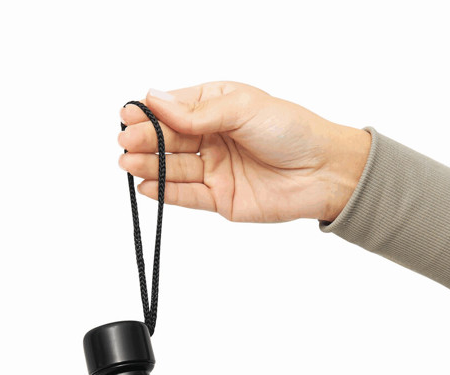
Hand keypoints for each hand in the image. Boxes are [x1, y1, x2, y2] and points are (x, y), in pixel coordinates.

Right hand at [117, 81, 371, 222]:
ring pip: (174, 168)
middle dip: (146, 140)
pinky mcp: (222, 200)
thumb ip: (198, 112)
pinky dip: (166, 192)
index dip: (151, 113)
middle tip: (126, 142)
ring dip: (149, 166)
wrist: (323, 171)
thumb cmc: (291, 130)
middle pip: (170, 140)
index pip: (174, 109)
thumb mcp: (242, 108)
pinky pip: (188, 196)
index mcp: (216, 106)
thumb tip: (155, 100)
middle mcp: (212, 138)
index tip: (130, 115)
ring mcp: (216, 170)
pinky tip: (146, 185)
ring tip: (128, 163)